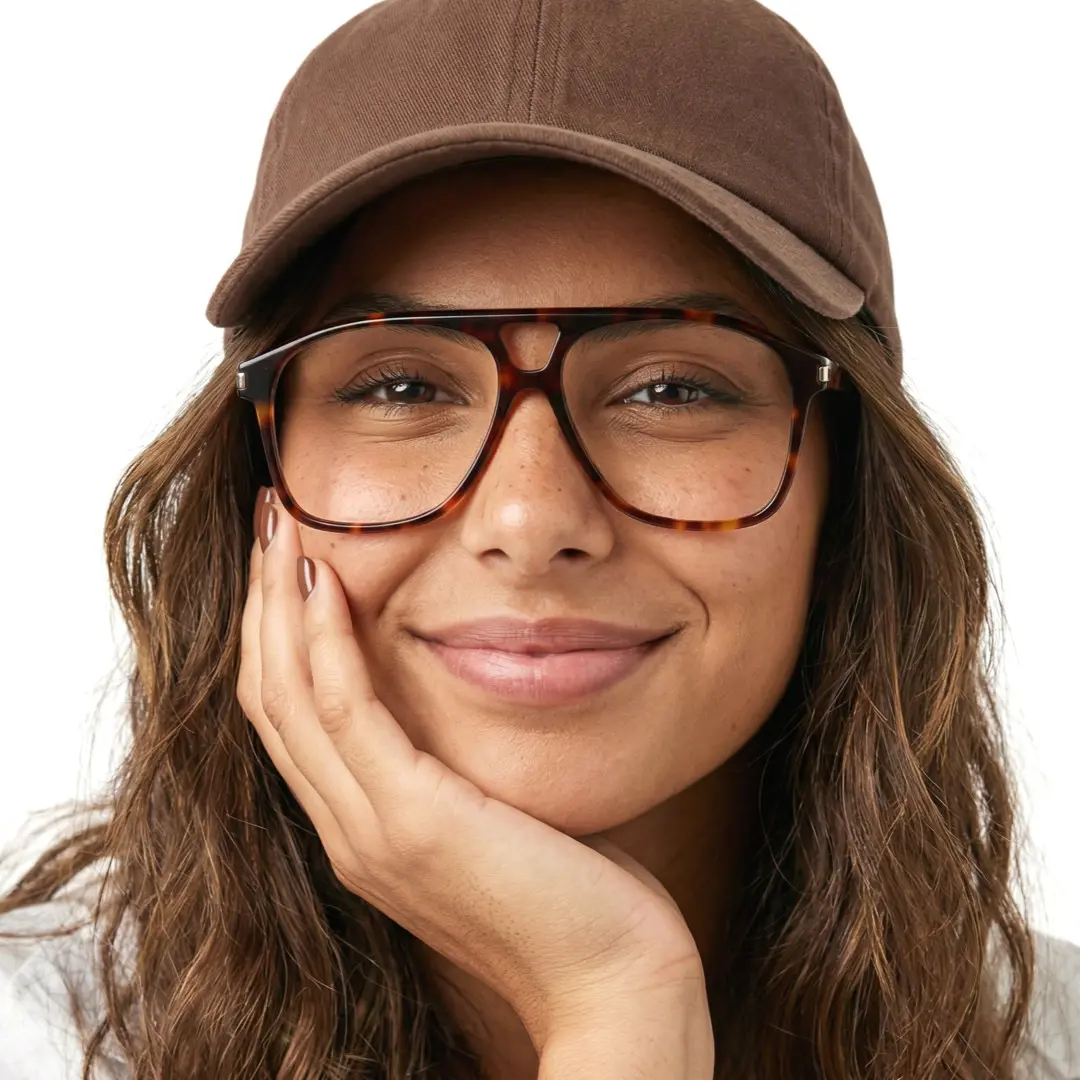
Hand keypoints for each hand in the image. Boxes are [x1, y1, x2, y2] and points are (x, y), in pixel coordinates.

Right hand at [237, 489, 706, 1048]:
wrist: (615, 981)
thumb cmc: (576, 894)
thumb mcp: (500, 813)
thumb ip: (462, 765)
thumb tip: (475, 692)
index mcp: (365, 830)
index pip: (290, 717)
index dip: (277, 633)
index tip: (287, 558)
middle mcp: (349, 832)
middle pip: (270, 698)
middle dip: (262, 603)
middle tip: (268, 521)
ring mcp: (372, 832)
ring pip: (288, 698)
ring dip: (278, 604)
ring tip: (280, 528)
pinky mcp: (411, 824)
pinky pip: (346, 712)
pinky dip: (325, 642)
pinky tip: (327, 581)